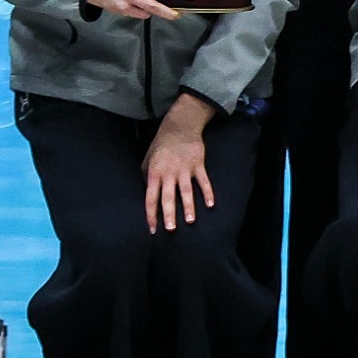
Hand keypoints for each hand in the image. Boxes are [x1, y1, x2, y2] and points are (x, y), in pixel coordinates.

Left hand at [143, 93, 216, 232]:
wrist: (179, 128)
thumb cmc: (161, 146)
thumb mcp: (148, 160)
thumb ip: (147, 177)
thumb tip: (149, 193)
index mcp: (154, 174)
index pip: (150, 198)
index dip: (151, 214)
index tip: (152, 228)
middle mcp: (169, 173)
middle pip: (168, 197)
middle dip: (169, 214)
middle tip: (170, 229)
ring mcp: (184, 169)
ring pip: (186, 191)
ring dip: (188, 207)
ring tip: (190, 221)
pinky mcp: (198, 165)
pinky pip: (204, 181)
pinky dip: (208, 192)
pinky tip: (210, 204)